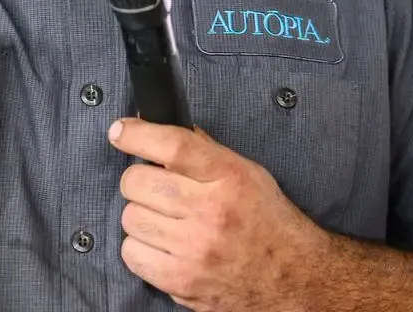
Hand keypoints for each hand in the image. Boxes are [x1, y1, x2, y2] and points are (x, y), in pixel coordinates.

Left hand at [110, 117, 329, 311]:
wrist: (292, 276)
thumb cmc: (266, 219)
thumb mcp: (246, 172)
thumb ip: (204, 151)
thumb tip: (159, 130)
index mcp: (228, 177)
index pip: (173, 146)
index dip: (137, 135)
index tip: (120, 131)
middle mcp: (210, 212)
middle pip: (138, 182)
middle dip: (139, 180)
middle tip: (153, 188)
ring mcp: (194, 250)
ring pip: (131, 218)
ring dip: (141, 216)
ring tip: (164, 220)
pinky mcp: (182, 281)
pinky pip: (132, 254)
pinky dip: (140, 248)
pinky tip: (161, 245)